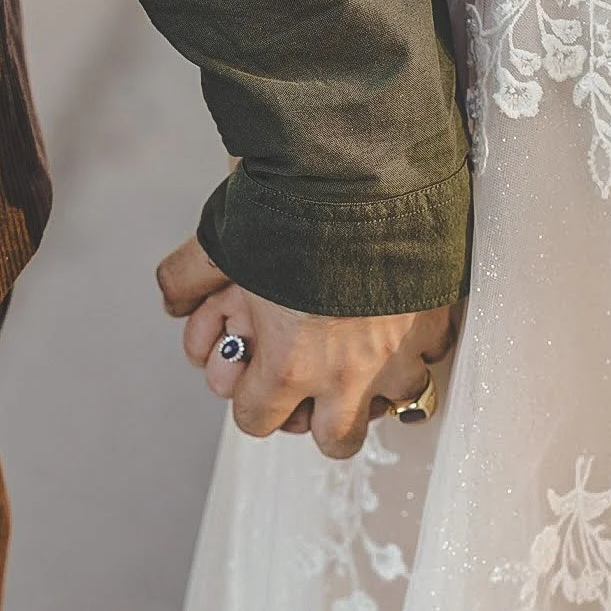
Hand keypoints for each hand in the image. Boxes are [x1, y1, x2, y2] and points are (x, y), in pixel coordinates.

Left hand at [157, 237, 456, 459]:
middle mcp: (346, 372)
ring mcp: (399, 353)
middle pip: (336, 441)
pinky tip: (407, 320)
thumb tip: (171, 300)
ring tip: (371, 361)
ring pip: (398, 408)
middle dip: (324, 423)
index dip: (254, 405)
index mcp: (288, 363)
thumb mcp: (223, 242)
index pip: (258, 421)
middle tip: (320, 394)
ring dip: (383, 390)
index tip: (260, 387)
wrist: (361, 170)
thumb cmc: (287, 207)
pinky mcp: (438, 322)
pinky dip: (422, 344)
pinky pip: (435, 353)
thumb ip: (190, 277)